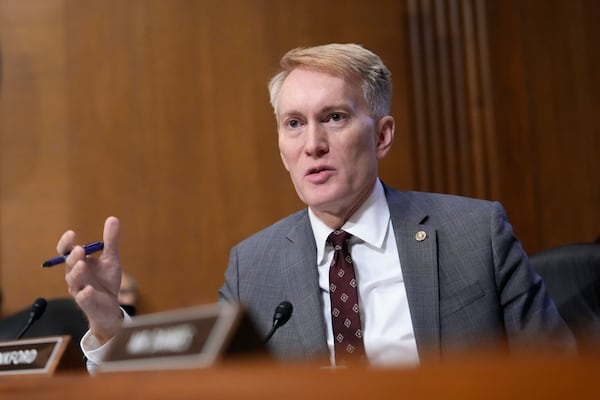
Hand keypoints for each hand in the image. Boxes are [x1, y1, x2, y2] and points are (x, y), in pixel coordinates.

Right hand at [60, 216, 122, 343]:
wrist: (111, 306)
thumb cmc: (106, 281)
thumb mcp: (111, 259)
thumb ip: (110, 241)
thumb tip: (112, 218)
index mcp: (78, 263)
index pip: (66, 252)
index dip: (66, 243)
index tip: (71, 234)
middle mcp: (75, 276)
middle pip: (69, 265)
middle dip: (73, 257)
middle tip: (79, 250)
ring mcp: (80, 290)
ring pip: (73, 281)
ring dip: (76, 273)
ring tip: (82, 264)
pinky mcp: (87, 303)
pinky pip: (83, 299)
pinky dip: (85, 294)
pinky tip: (89, 290)